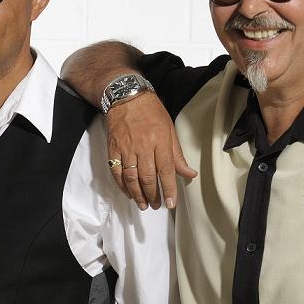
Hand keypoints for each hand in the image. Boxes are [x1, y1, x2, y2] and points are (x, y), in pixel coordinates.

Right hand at [105, 92, 195, 209]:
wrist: (127, 97)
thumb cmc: (151, 112)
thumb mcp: (170, 130)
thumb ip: (177, 155)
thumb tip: (189, 174)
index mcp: (160, 141)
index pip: (166, 170)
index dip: (168, 189)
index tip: (170, 203)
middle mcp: (143, 146)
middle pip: (147, 177)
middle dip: (152, 195)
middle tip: (156, 205)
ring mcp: (126, 148)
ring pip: (131, 177)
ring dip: (137, 194)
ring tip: (143, 204)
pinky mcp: (114, 148)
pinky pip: (116, 171)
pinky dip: (122, 185)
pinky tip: (128, 192)